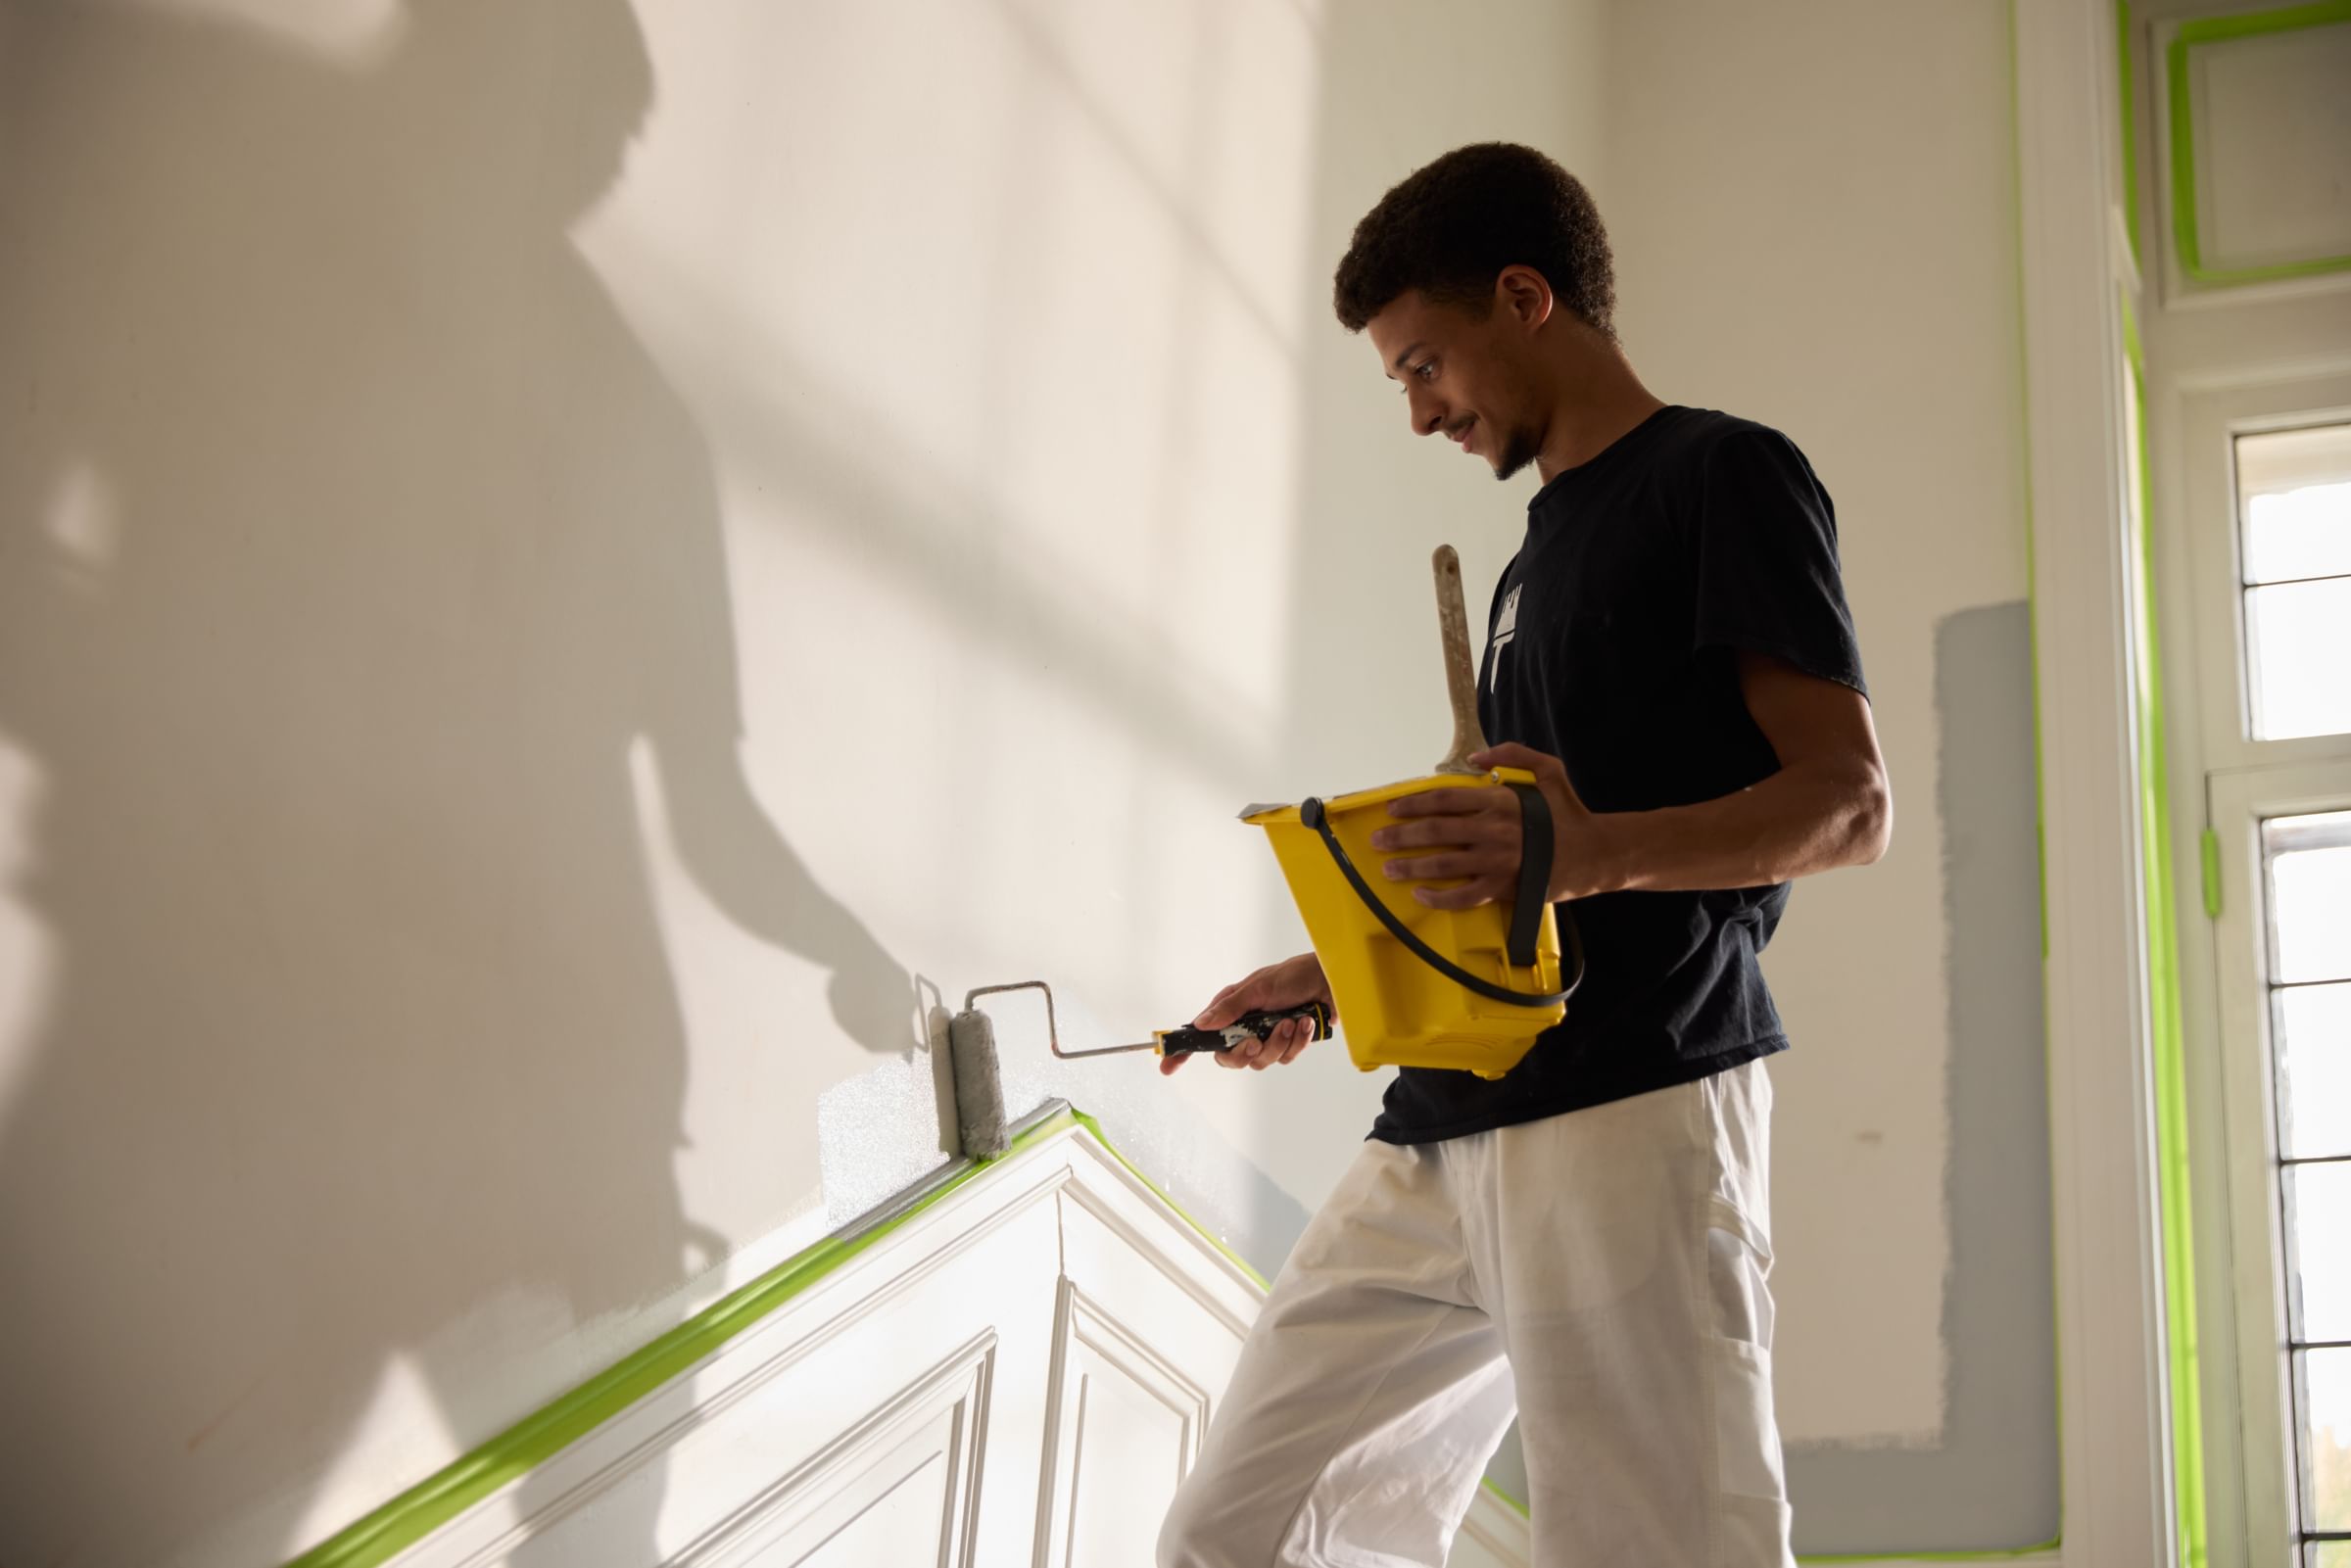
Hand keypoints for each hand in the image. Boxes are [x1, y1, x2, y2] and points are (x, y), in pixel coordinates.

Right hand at [1162, 952, 1333, 1076]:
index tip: (1167, 1066)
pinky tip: (1306, 1023)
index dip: (1183, 1052)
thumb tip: (1201, 1025)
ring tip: (1291, 1021)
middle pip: (1230, 1058)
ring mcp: (1267, 1037)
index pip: (1202, 1036)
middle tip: (1256, 1040)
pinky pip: (1286, 1057)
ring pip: (1261, 1061)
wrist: (1331, 980)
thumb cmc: (1293, 976)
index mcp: (1231, 1010)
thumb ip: (1230, 1009)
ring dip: (1278, 1042)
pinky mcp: (1289, 1045)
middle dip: (1245, 1052)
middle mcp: (1246, 1026)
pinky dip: (1297, 1041)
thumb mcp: (1258, 987)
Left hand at [1369, 743, 1614, 907]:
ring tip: (1389, 868)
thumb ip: (1512, 755)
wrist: (1596, 854)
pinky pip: (1464, 896)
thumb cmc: (1569, 812)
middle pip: (1435, 831)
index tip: (1393, 809)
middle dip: (1401, 836)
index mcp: (1500, 801)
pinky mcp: (1504, 888)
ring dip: (1411, 867)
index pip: (1445, 799)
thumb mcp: (1548, 770)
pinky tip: (1422, 896)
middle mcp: (1494, 830)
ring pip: (1443, 865)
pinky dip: (1439, 898)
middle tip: (1378, 839)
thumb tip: (1476, 758)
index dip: (1413, 803)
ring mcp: (1498, 862)